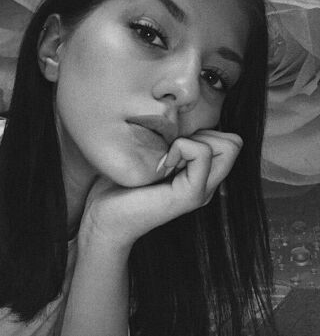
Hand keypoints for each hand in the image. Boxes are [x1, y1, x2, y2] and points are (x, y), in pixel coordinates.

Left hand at [79, 129, 242, 249]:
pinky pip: (202, 153)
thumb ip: (174, 144)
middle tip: (173, 152)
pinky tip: (162, 165)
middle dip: (204, 135)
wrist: (104, 217)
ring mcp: (201, 192)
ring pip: (228, 146)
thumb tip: (183, 122)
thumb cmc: (122, 184)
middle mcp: (207, 185)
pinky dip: (182, 147)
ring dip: (192, 141)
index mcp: (200, 176)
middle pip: (234, 143)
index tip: (174, 145)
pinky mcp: (190, 196)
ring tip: (167, 160)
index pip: (230, 141)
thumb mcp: (153, 156)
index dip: (204, 133)